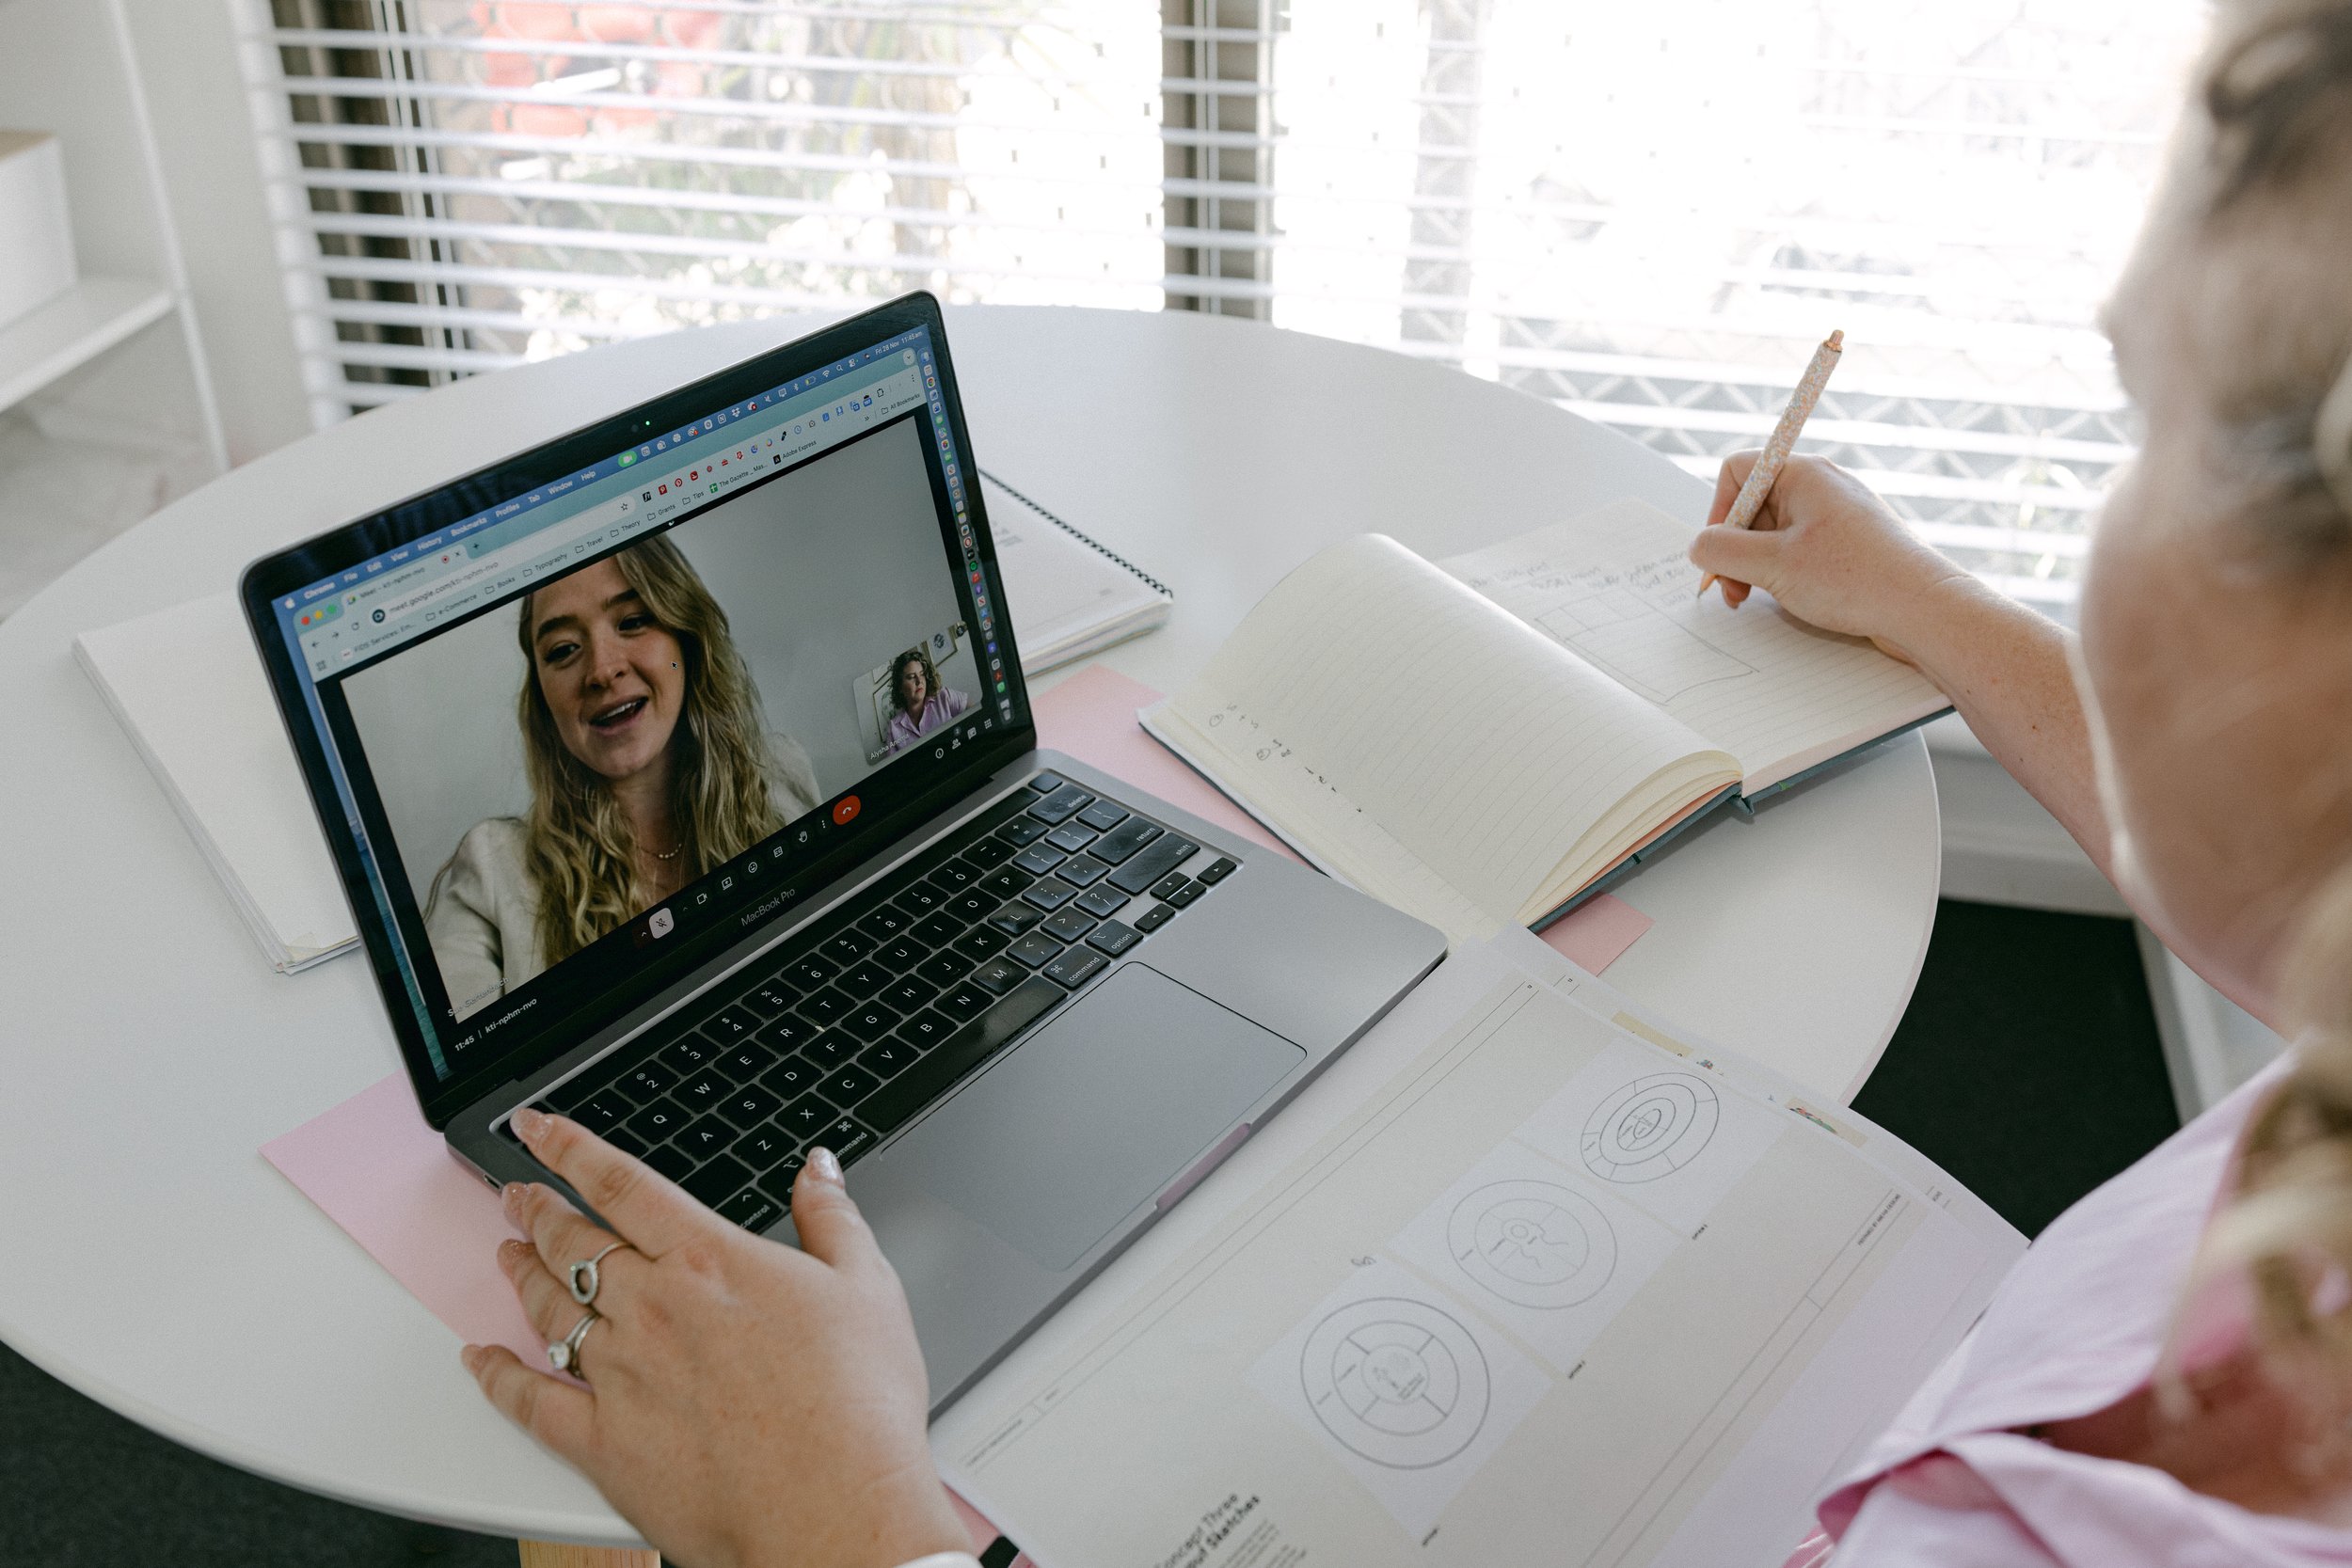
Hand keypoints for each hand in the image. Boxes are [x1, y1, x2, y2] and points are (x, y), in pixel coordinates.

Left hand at [464, 1109, 967, 1567]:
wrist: (832, 1510)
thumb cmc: (857, 1410)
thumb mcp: (867, 1287)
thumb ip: (833, 1217)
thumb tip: (818, 1169)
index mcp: (709, 1261)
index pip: (621, 1184)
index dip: (570, 1148)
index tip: (540, 1129)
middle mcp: (653, 1309)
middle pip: (574, 1242)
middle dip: (537, 1208)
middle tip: (516, 1192)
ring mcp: (620, 1376)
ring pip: (548, 1309)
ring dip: (521, 1273)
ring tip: (506, 1253)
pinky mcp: (602, 1444)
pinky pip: (529, 1402)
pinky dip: (496, 1376)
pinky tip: (480, 1359)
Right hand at [1689, 451, 1973, 663]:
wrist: (1923, 608)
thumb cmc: (1857, 579)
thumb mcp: (1772, 565)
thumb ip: (1723, 550)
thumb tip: (1698, 545)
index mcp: (1803, 475)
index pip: (1738, 471)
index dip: (1718, 510)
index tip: (1718, 551)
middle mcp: (1821, 487)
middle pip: (1753, 505)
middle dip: (1736, 548)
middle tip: (1733, 590)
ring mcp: (1836, 515)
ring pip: (1774, 532)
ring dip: (1756, 566)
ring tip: (1758, 599)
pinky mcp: (1848, 543)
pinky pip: (1799, 548)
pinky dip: (1784, 572)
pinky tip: (1791, 598)